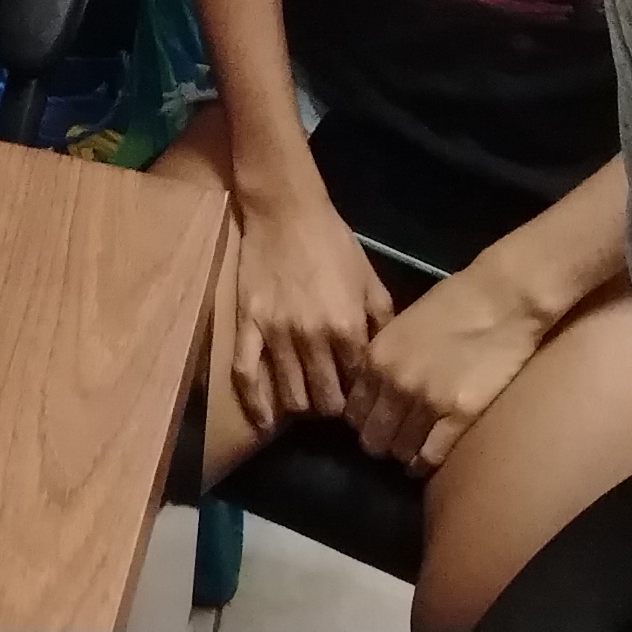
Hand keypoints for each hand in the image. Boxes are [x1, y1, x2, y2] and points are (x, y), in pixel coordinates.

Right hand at [227, 179, 391, 435]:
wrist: (286, 210)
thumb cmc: (333, 243)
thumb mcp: (370, 280)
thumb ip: (381, 322)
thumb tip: (385, 362)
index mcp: (347, 327)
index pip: (357, 385)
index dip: (360, 398)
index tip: (359, 399)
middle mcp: (313, 337)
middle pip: (325, 400)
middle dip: (331, 407)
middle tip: (332, 401)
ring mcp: (277, 333)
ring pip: (290, 396)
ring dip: (301, 406)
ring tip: (305, 400)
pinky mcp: (248, 325)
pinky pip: (247, 375)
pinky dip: (256, 405)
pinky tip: (265, 421)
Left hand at [347, 261, 548, 470]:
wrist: (499, 301)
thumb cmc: (453, 304)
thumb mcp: (402, 326)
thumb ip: (385, 360)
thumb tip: (374, 391)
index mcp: (376, 357)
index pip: (353, 411)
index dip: (364, 422)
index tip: (376, 425)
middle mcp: (394, 382)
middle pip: (373, 437)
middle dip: (382, 443)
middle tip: (396, 443)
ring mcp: (426, 401)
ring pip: (401, 451)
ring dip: (406, 455)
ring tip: (415, 452)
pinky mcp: (459, 415)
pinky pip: (432, 456)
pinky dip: (428, 462)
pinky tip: (432, 459)